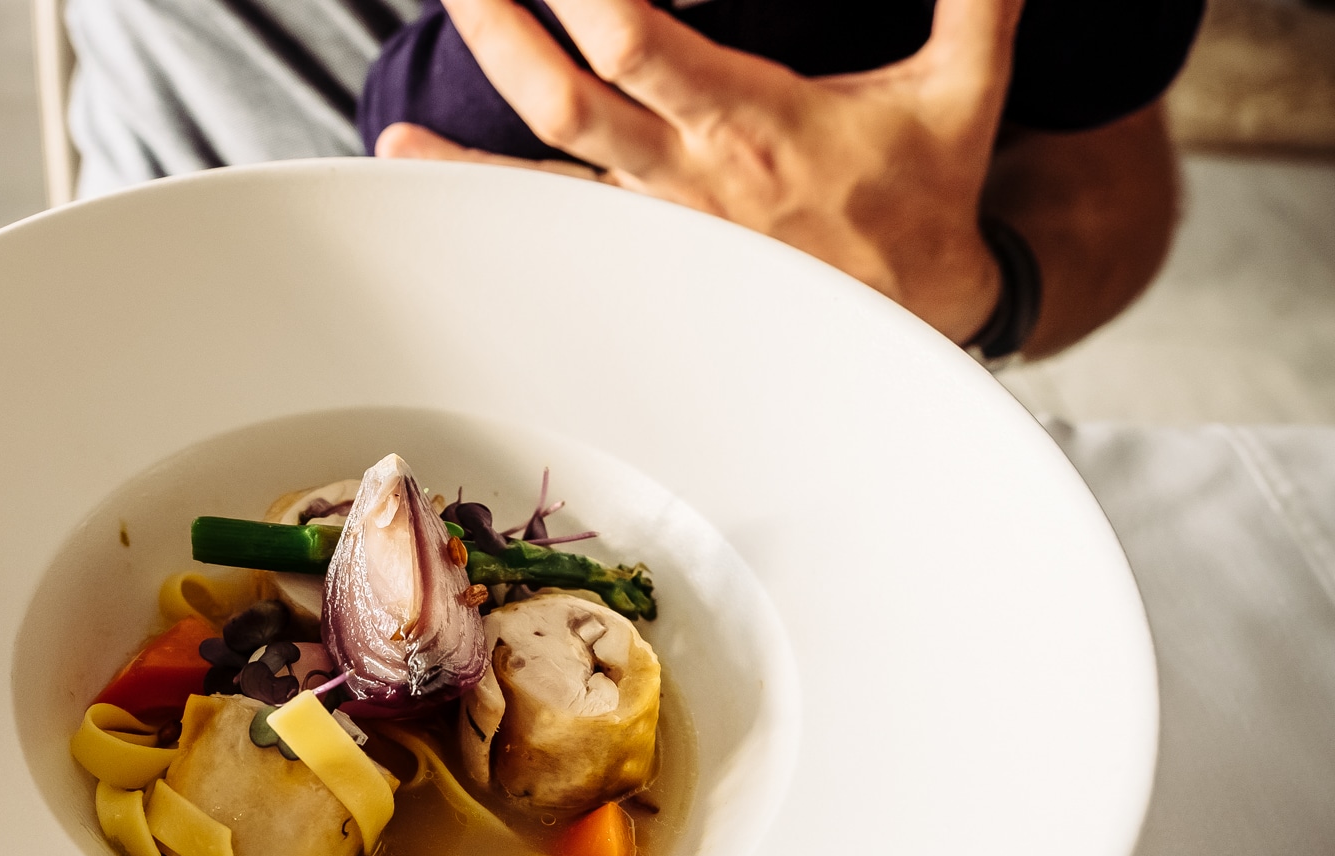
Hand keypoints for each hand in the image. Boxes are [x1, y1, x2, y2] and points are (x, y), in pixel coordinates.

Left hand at [375, 0, 1025, 343]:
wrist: (911, 310)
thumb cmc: (924, 193)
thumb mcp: (964, 85)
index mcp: (757, 124)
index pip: (647, 44)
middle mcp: (689, 172)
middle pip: (571, 93)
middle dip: (507, 25)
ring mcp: (655, 212)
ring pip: (543, 160)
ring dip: (477, 105)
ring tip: (423, 48)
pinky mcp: (639, 236)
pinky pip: (542, 211)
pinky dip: (471, 185)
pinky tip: (406, 158)